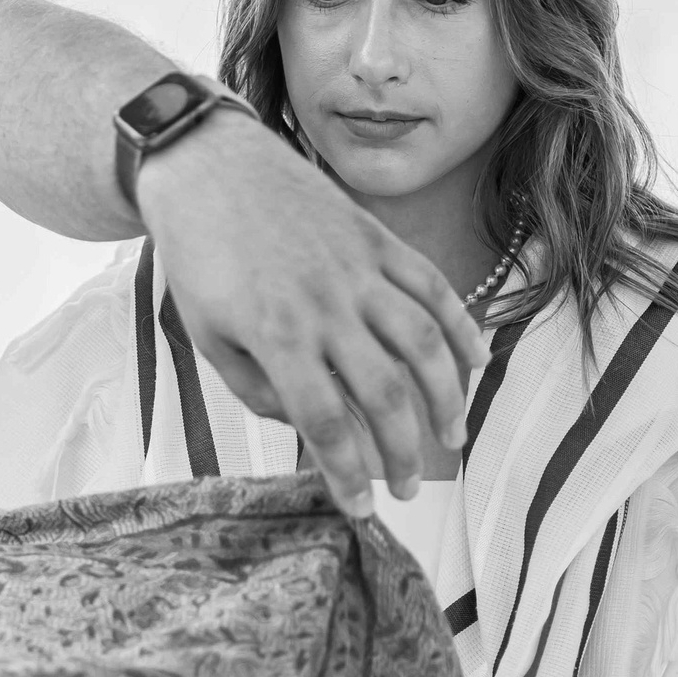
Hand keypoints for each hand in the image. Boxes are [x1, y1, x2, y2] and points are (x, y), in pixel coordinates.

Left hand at [134, 110, 483, 514]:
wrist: (205, 167)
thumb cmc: (199, 258)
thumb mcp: (208, 334)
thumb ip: (256, 387)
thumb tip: (310, 424)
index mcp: (276, 334)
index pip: (325, 421)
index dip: (348, 473)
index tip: (361, 509)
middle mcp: (325, 304)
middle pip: (384, 393)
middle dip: (402, 452)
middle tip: (407, 488)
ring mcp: (357, 268)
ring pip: (423, 344)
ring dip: (447, 399)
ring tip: (451, 439)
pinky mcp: (375, 238)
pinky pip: (432, 287)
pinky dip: (461, 327)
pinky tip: (477, 364)